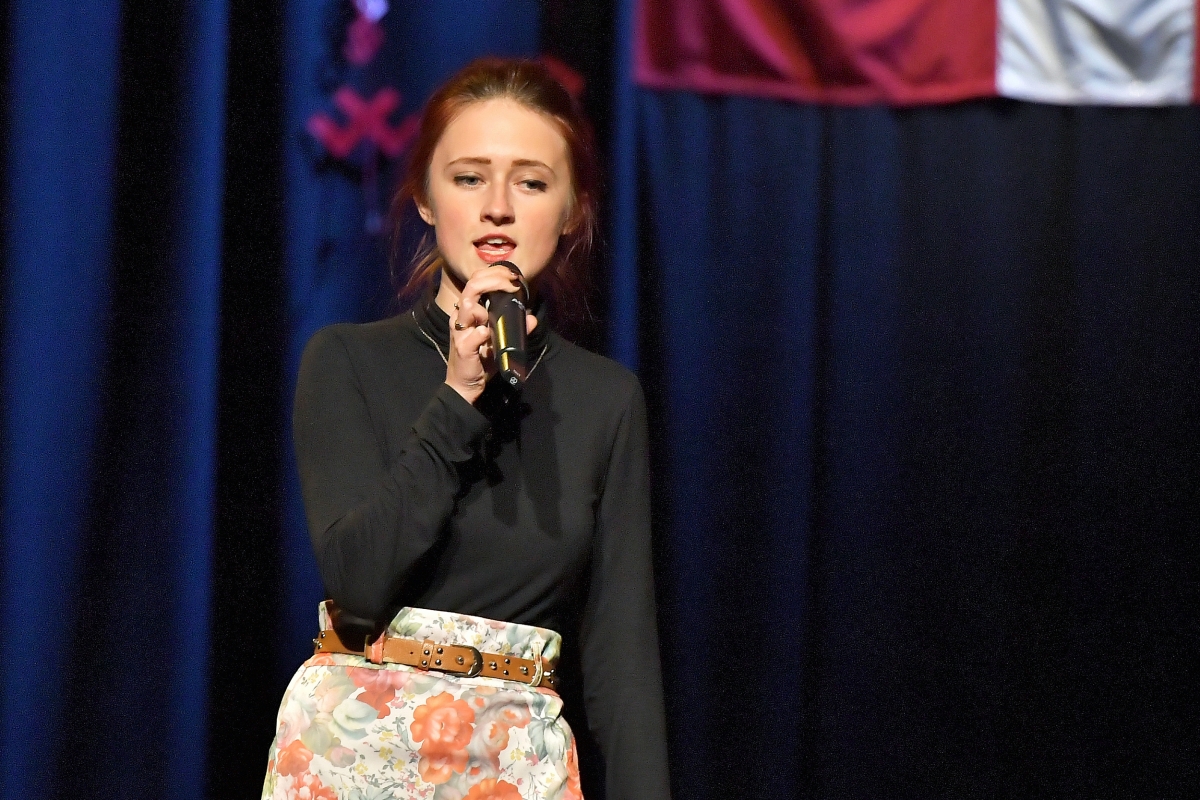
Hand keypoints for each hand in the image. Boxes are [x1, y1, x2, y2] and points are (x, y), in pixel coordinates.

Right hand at [446, 266, 538, 403]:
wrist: (466, 384)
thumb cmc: (481, 359)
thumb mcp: (501, 340)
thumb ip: (516, 328)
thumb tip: (532, 318)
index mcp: (469, 311)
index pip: (477, 281)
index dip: (494, 273)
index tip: (513, 276)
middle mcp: (461, 317)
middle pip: (471, 286)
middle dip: (494, 280)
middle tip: (512, 283)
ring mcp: (460, 332)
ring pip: (468, 305)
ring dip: (485, 306)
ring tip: (495, 317)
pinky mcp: (462, 348)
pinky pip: (473, 335)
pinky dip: (482, 333)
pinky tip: (488, 336)